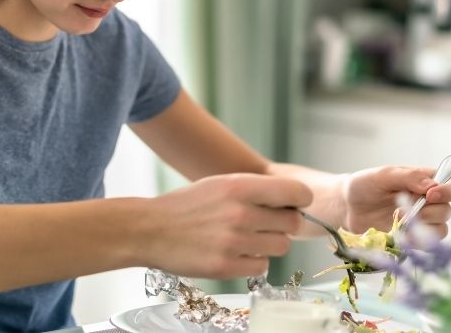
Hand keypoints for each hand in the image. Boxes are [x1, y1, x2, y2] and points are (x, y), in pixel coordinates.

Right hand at [144, 173, 311, 278]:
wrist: (150, 230)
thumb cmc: (188, 205)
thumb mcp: (221, 183)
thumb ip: (256, 189)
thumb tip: (293, 199)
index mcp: (239, 186)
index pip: (296, 193)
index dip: (300, 200)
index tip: (294, 204)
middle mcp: (240, 213)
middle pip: (293, 223)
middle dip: (284, 224)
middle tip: (266, 223)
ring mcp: (233, 242)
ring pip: (281, 246)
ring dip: (270, 244)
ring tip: (248, 238)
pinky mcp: (226, 266)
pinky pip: (262, 266)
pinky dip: (253, 261)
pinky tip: (236, 252)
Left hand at [341, 165, 450, 238]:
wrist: (347, 206)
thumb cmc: (365, 185)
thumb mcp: (383, 175)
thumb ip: (408, 177)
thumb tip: (431, 186)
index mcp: (427, 180)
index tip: (430, 194)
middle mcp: (429, 202)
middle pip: (448, 210)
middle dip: (428, 212)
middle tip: (402, 208)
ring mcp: (422, 222)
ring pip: (441, 230)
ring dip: (421, 227)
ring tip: (397, 220)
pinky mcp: (412, 239)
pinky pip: (426, 245)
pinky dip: (414, 241)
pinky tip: (397, 234)